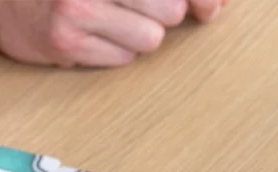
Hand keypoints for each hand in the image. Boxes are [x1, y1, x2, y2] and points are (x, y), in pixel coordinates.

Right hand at [0, 0, 229, 67]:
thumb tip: (210, 6)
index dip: (199, 1)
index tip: (208, 8)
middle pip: (171, 10)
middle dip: (161, 13)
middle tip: (133, 7)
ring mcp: (79, 9)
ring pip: (150, 40)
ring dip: (139, 36)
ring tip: (111, 20)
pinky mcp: (66, 42)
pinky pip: (122, 60)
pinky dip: (114, 52)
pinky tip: (91, 36)